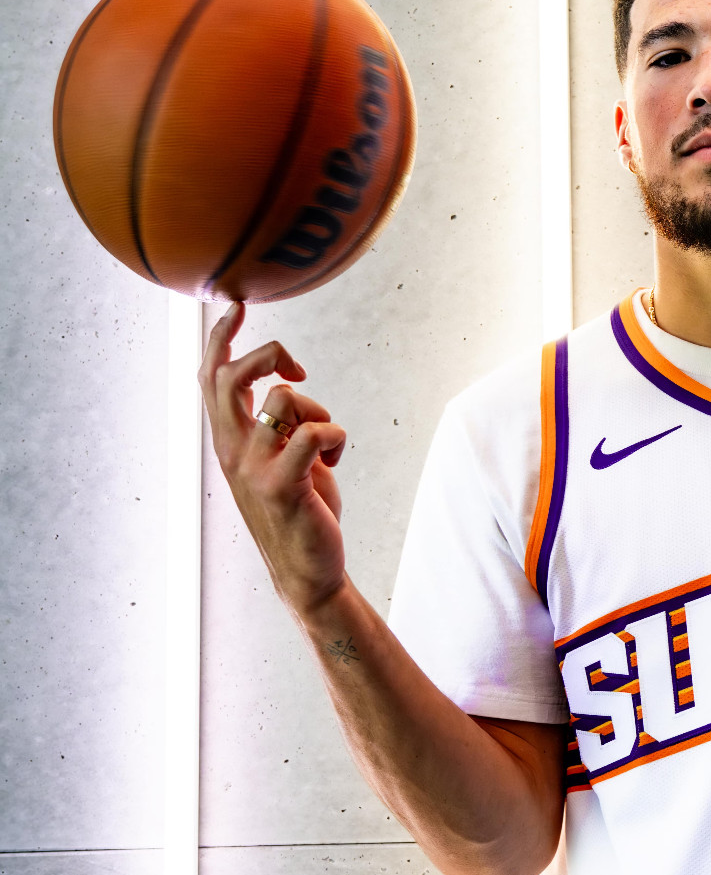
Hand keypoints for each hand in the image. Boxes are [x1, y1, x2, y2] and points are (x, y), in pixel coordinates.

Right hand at [199, 301, 347, 614]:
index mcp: (229, 440)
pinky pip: (315, 432)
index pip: (210, 378)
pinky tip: (334, 460)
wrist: (309, 571)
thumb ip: (279, 423)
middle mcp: (232, 451)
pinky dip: (335, 437)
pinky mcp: (283, 484)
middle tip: (299, 368)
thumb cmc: (302, 509)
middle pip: (233, 376)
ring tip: (325, 446)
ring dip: (319, 412)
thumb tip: (292, 387)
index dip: (220, 338)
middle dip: (268, 353)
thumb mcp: (283, 457)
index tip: (235, 303)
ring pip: (286, 399)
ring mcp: (254, 468)